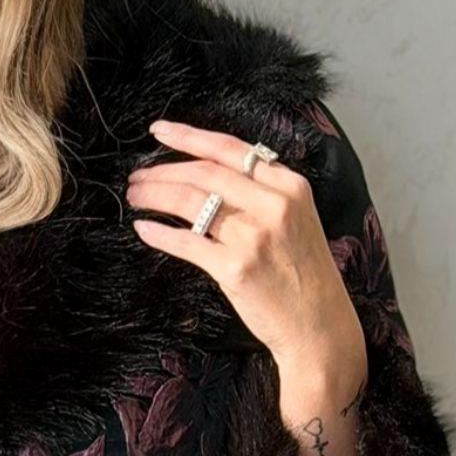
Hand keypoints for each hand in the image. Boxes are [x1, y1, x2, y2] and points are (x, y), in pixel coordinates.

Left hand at [125, 117, 367, 382]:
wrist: (319, 325)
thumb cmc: (303, 272)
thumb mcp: (296, 218)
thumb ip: (262, 191)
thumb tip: (208, 171)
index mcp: (290, 186)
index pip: (230, 149)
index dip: (188, 136)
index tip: (158, 130)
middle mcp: (274, 205)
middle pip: (203, 173)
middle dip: (162, 171)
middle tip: (137, 176)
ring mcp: (254, 237)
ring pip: (190, 202)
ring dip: (154, 196)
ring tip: (136, 197)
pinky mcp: (236, 268)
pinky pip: (186, 242)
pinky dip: (159, 234)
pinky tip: (145, 229)